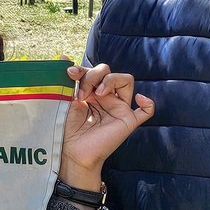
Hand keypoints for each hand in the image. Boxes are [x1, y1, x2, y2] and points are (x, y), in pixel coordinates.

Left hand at [59, 64, 153, 191]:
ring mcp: (119, 108)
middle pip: (109, 72)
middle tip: (82, 93)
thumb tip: (62, 55)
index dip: (83, 69)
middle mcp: (107, 98)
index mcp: (93, 92)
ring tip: (97, 93)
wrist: (72, 154)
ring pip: (126, 80)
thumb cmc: (68, 130)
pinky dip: (147, 103)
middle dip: (94, 75)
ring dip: (111, 80)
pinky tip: (140, 99)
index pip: (94, 71)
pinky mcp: (128, 121)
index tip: (70, 73)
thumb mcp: (67, 101)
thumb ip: (70, 81)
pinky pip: (146, 111)